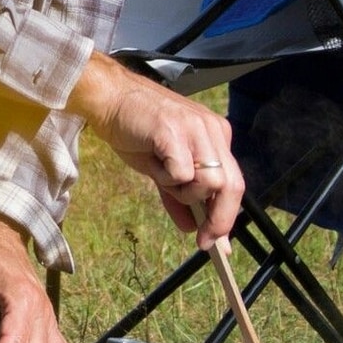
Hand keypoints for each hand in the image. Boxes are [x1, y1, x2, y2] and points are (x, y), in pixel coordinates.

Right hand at [70, 53, 245, 240]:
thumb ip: (179, 196)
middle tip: (203, 238)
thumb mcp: (162, 169)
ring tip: (162, 176)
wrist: (109, 101)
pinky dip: (167, 179)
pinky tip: (152, 162)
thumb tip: (190, 228)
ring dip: (185, 192)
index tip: (216, 241)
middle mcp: (212, 130)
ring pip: (211, 181)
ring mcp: (196, 128)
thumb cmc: (135, 131)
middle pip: (232, 185)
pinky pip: (183, 172)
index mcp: (215, 136)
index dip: (226, 215)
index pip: (233, 182)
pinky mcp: (175, 131)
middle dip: (218, 218)